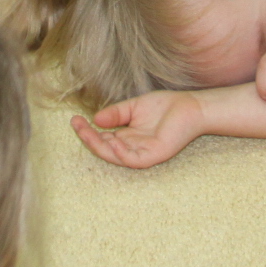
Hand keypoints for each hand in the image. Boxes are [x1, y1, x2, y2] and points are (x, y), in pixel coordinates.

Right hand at [71, 91, 206, 168]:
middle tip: (76, 125)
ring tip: (86, 132)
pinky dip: (121, 153)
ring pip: (115, 157)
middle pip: (105, 149)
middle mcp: (132, 148)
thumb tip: (95, 119)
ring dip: (99, 146)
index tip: (75, 119)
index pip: (102, 139)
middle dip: (88, 139)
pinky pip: (133, 160)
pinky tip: (113, 141)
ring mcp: (143, 153)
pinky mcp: (154, 155)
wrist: (190, 106)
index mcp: (126, 138)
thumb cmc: (164, 107)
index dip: (87, 131)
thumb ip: (116, 114)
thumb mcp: (133, 107)